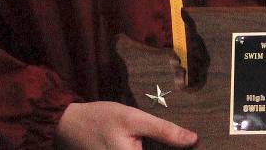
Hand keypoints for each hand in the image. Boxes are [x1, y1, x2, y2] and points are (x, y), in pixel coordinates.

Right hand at [55, 101, 196, 149]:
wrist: (69, 125)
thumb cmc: (102, 119)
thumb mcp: (134, 119)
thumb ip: (164, 131)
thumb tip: (194, 140)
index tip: (196, 146)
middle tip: (187, 140)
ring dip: (162, 149)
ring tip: (178, 142)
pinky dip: (148, 149)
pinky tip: (158, 144)